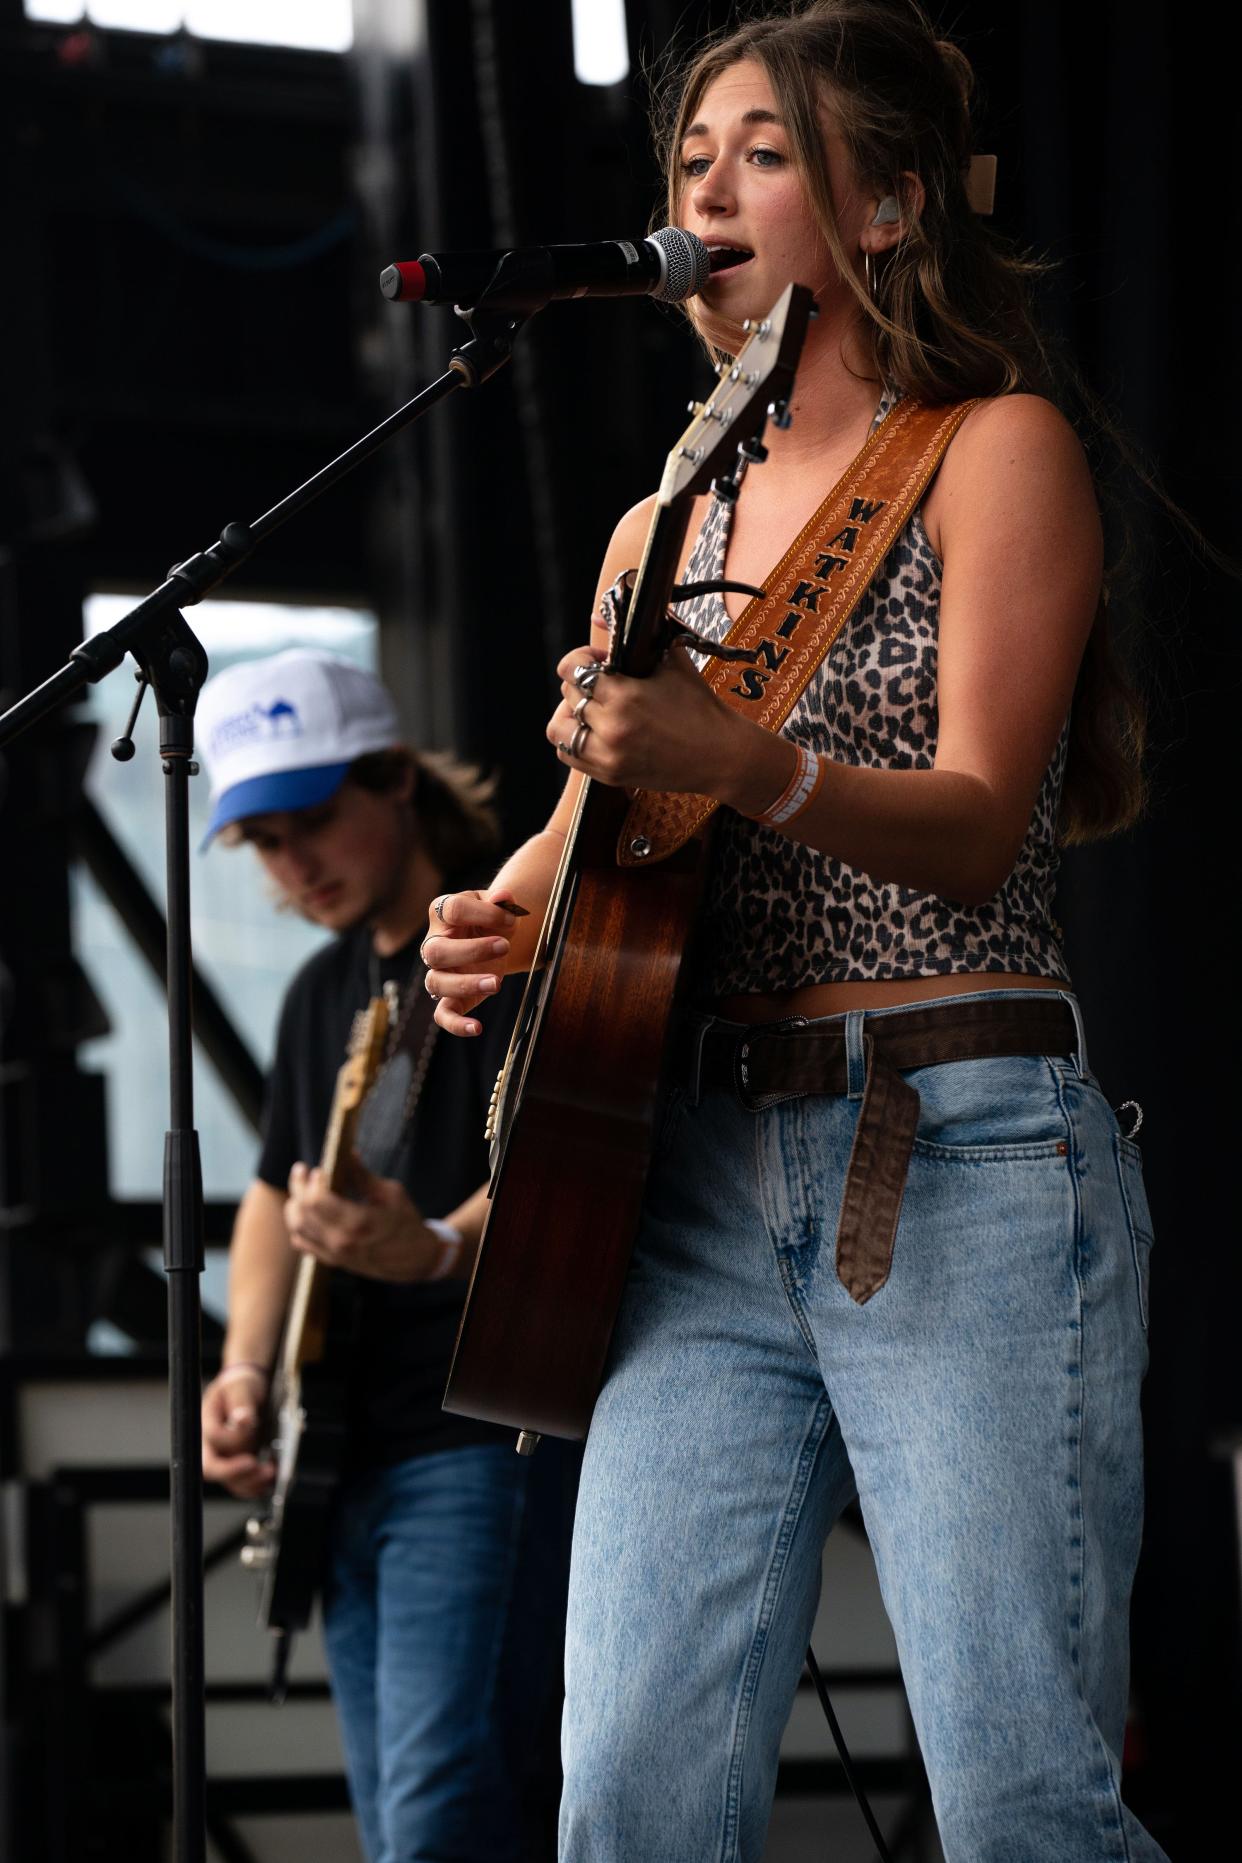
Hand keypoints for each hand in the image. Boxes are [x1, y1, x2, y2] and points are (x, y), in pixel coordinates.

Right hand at [201, 1366, 274, 1498]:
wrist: (247, 1389)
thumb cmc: (241, 1385)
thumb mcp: (242, 1385)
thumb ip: (241, 1401)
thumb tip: (243, 1419)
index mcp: (206, 1421)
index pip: (214, 1436)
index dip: (232, 1437)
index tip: (251, 1428)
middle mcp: (209, 1444)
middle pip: (210, 1467)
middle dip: (234, 1472)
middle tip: (259, 1467)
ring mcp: (223, 1457)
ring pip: (228, 1481)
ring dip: (250, 1482)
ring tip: (271, 1472)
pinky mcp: (236, 1465)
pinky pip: (241, 1483)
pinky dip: (256, 1486)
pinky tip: (270, 1480)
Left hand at [284, 1160, 451, 1281]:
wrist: (416, 1258)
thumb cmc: (407, 1222)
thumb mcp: (391, 1193)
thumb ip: (363, 1176)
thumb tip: (347, 1153)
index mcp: (359, 1222)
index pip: (316, 1200)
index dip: (312, 1182)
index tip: (318, 1169)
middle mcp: (342, 1241)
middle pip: (302, 1212)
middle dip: (297, 1187)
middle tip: (301, 1170)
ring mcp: (335, 1254)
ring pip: (297, 1228)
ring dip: (294, 1205)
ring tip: (300, 1189)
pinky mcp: (333, 1261)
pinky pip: (302, 1243)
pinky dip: (298, 1225)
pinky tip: (305, 1211)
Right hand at [422, 888, 521, 1038]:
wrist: (491, 937)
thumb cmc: (490, 920)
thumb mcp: (497, 906)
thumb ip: (501, 902)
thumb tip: (504, 896)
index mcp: (443, 913)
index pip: (453, 909)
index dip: (484, 912)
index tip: (511, 919)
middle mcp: (434, 943)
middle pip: (436, 951)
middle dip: (471, 950)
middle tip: (504, 947)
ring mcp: (439, 972)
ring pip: (436, 982)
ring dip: (465, 984)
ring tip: (496, 983)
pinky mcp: (449, 997)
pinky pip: (442, 1014)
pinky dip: (456, 1024)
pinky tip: (476, 1028)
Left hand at [547, 639, 754, 795]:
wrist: (720, 756)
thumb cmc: (700, 706)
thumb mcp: (672, 661)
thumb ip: (636, 635)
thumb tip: (598, 615)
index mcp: (625, 696)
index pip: (573, 669)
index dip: (582, 658)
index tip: (600, 660)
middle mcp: (610, 727)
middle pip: (569, 695)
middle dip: (582, 683)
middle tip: (604, 684)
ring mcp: (607, 755)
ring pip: (559, 727)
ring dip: (570, 713)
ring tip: (591, 709)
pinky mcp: (609, 775)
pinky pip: (567, 754)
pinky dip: (573, 739)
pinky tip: (593, 730)